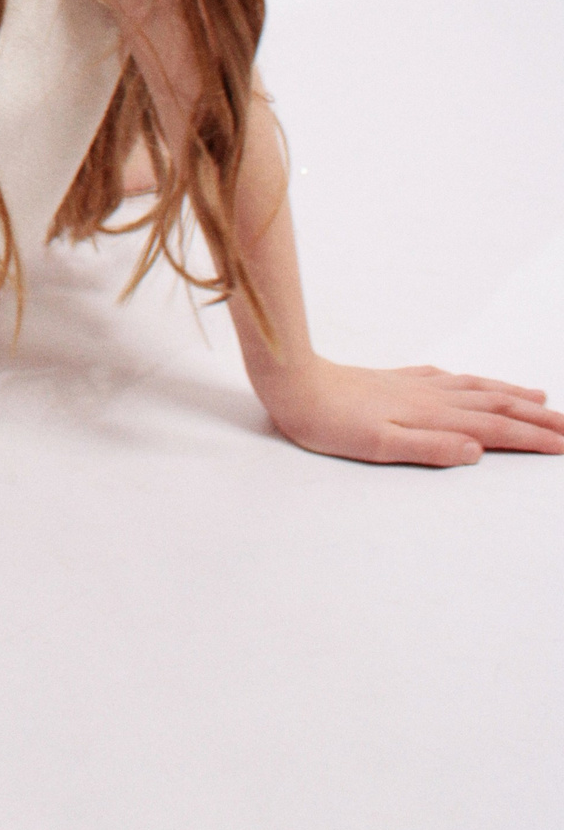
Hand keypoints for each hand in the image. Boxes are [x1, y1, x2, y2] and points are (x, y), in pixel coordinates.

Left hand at [253, 357, 563, 466]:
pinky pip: (447, 379)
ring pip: (474, 388)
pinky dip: (472, 382)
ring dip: (510, 393)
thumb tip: (477, 451)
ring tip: (539, 396)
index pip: (493, 429)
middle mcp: (428, 397)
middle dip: (535, 415)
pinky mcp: (394, 380)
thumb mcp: (378, 446)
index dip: (531, 437)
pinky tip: (471, 382)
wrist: (291, 381)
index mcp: (430, 416)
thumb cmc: (328, 422)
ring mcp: (412, 386)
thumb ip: (429, 448)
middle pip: (494, 404)